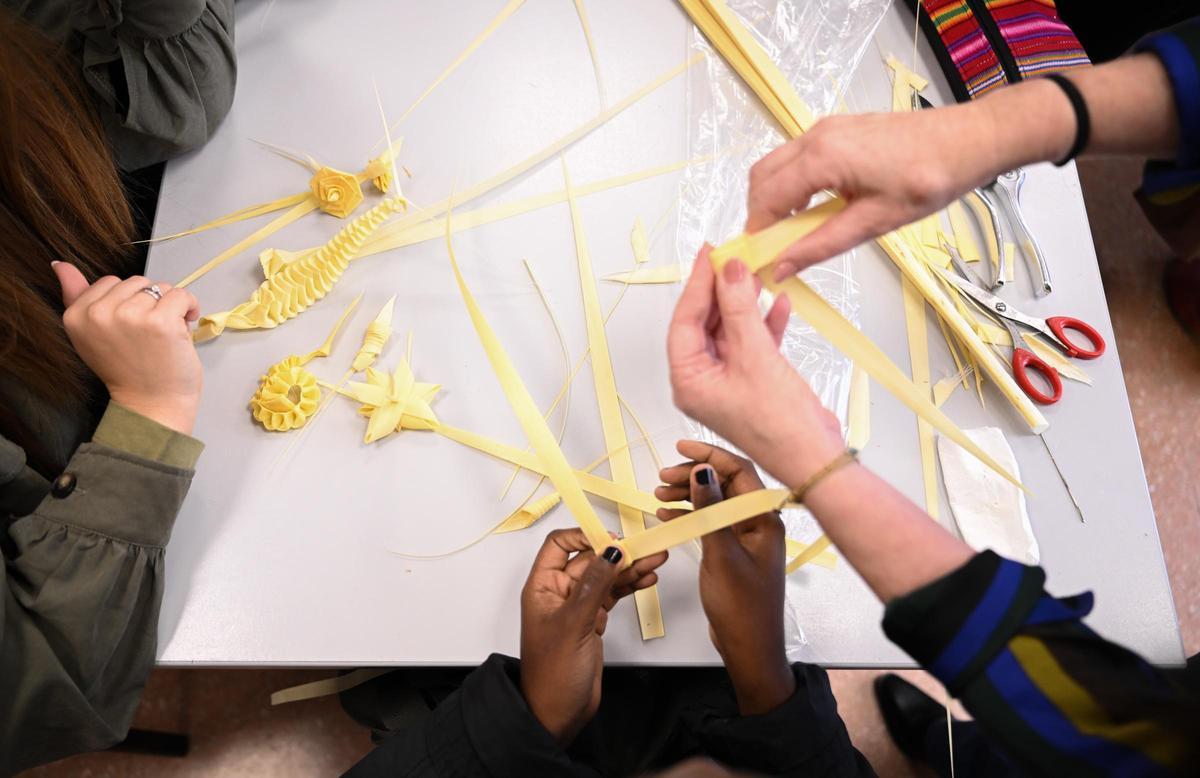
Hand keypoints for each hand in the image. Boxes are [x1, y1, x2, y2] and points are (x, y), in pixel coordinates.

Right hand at [53, 263, 202, 434]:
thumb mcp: (91, 334)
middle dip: (150, 303)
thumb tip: (59, 264)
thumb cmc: (127, 370)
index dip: (128, 302)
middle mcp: (98, 313)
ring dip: (170, 307)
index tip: (131, 328)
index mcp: (76, 315)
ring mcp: (130, 315)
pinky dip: (189, 308)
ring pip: (160, 287)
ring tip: (164, 334)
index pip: (109, 282)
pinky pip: (182, 295)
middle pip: (137, 282)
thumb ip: (76, 296)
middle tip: (149, 334)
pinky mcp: (160, 321)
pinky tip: (183, 329)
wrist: (151, 404)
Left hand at [520, 529, 666, 744]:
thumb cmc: (551, 676)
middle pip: (590, 559)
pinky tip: (646, 579)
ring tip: (655, 560)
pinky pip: (613, 594)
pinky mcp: (593, 620)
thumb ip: (594, 585)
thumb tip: (609, 551)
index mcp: (542, 587)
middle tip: (646, 548)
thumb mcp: (574, 624)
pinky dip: (630, 586)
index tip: (612, 538)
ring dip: (630, 568)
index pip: (560, 545)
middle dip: (618, 552)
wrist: (558, 714)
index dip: (585, 537)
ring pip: (606, 576)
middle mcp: (559, 593)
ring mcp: (578, 607)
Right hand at [655, 441, 794, 714]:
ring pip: (714, 503)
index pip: (739, 472)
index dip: (710, 455)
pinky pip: (710, 523)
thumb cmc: (741, 606)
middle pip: (725, 484)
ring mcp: (745, 537)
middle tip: (662, 478)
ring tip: (658, 496)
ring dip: (687, 496)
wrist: (749, 648)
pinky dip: (689, 516)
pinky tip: (666, 515)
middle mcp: (757, 522)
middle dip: (693, 476)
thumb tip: (702, 472)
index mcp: (764, 519)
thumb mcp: (721, 554)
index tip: (680, 448)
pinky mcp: (732, 551)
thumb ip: (710, 511)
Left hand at [667, 246, 842, 487]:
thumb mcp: (756, 356)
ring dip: (745, 304)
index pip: (684, 321)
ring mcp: (728, 382)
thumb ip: (740, 309)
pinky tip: (779, 303)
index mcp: (688, 381)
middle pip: (705, 324)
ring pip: (730, 331)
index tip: (711, 254)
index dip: (698, 285)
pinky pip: (752, 344)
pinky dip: (764, 324)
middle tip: (735, 257)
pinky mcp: (753, 382)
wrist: (816, 459)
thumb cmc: (780, 425)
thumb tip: (730, 270)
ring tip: (758, 274)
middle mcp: (702, 382)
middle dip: (722, 291)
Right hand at [746, 106, 1009, 278]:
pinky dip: (793, 184)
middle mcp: (816, 136)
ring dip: (776, 199)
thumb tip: (781, 268)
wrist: (969, 139)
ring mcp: (827, 129)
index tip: (760, 261)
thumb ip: (821, 245)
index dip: (758, 233)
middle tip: (777, 248)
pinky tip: (817, 207)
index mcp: (822, 158)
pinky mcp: (839, 129)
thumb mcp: (874, 222)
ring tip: (798, 231)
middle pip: (761, 178)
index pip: (767, 199)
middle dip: (761, 215)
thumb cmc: (929, 179)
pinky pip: (798, 157)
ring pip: (777, 165)